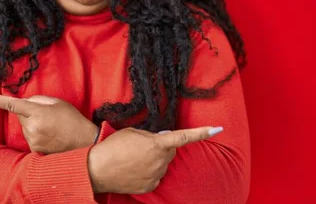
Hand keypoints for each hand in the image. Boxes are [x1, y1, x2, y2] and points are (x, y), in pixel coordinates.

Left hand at [0, 93, 98, 153]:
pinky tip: (50, 136)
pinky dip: (37, 134)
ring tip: (52, 127)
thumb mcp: (57, 103)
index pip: (12, 105)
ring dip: (33, 124)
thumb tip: (24, 102)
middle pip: (20, 115)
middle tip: (47, 115)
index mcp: (37, 112)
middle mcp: (32, 127)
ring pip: (25, 127)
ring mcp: (32, 140)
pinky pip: (29, 137)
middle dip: (29, 112)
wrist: (84, 142)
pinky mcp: (34, 150)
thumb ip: (38, 100)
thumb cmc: (72, 120)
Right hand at [87, 126, 221, 194]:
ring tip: (133, 158)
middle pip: (170, 151)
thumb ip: (152, 136)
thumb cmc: (114, 146)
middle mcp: (161, 161)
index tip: (217, 129)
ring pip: (162, 164)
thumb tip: (161, 141)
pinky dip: (148, 172)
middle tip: (143, 146)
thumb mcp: (134, 133)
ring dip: (154, 160)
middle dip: (162, 147)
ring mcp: (156, 175)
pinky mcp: (150, 186)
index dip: (202, 132)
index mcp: (158, 144)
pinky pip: (155, 176)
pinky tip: (134, 169)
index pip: (184, 137)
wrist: (98, 168)